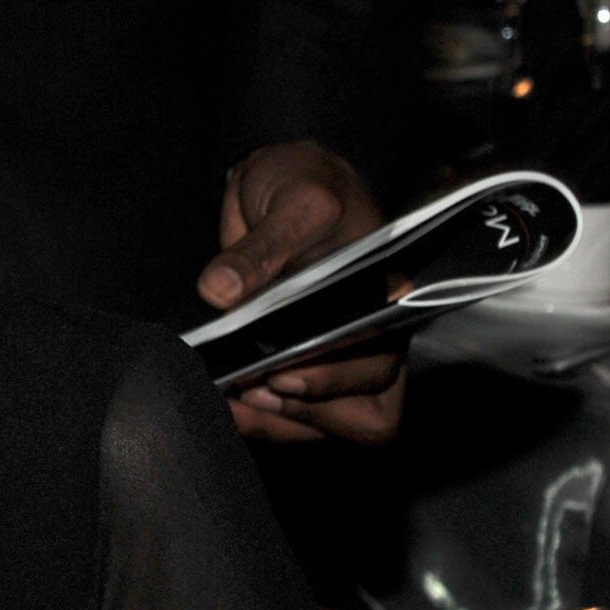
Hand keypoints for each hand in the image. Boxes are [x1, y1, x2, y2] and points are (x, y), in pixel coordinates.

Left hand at [198, 140, 403, 444]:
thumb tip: (222, 291)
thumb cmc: (307, 187)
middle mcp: (375, 337)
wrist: (284, 184)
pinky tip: (228, 406)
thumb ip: (261, 248)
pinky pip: (300, 421)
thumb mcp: (292, 201)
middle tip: (246, 385)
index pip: (378, 362)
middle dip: (302, 407)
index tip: (280, 375)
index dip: (332, 379)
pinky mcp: (306, 369)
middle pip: (363, 410)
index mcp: (387, 299)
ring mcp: (343, 358)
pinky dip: (265, 422)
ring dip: (282, 422)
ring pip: (333, 425)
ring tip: (232, 400)